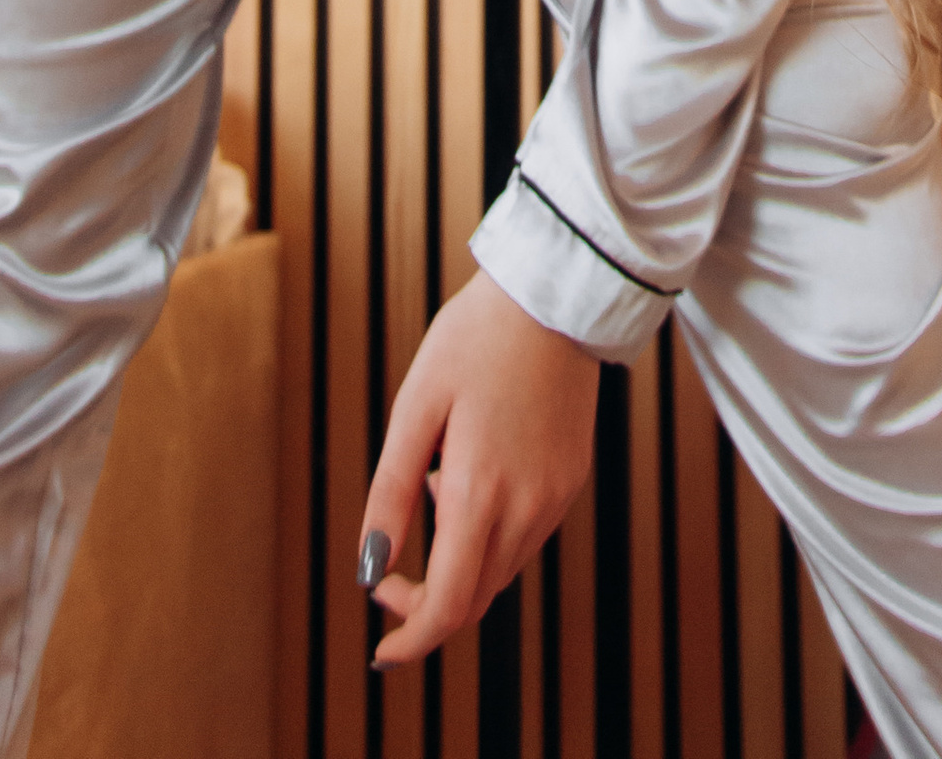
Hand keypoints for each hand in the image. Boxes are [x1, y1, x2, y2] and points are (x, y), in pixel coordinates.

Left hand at [359, 272, 599, 667]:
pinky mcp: (571, 480)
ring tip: (433, 485)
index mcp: (481, 494)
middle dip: (426, 606)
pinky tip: (468, 475)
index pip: (449, 607)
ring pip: (500, 572)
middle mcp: (527, 508)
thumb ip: (391, 495)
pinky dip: (488, 537)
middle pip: (474, 599)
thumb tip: (370, 570)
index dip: (411, 641)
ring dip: (457, 566)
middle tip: (388, 575)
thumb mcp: (415, 408)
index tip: (380, 650)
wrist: (555, 292)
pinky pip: (525, 538)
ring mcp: (556, 497)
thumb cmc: (473, 340)